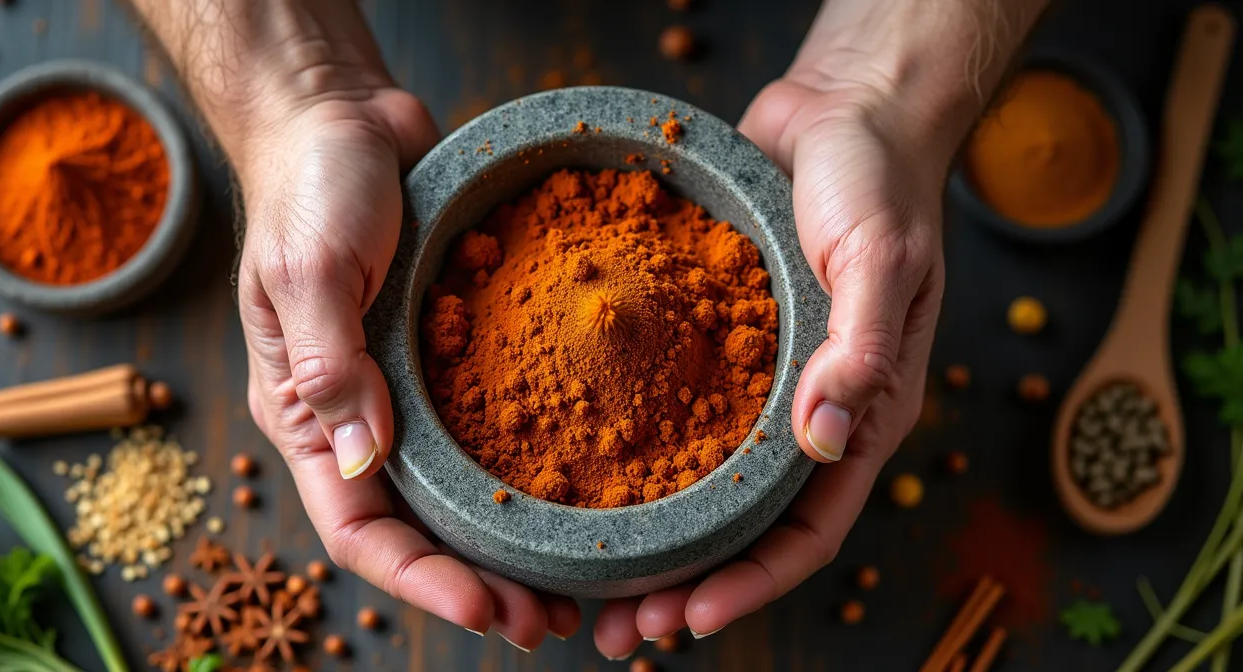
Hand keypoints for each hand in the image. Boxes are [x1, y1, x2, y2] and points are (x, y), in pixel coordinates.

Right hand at [236, 94, 581, 647]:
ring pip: (463, 493)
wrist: (344, 118)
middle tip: (549, 622)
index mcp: (306, 414)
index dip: (422, 580)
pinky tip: (591, 487)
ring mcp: (410, 389)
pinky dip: (533, 466)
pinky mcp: (456, 356)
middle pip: (420, 529)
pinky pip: (493, 425)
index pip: (360, 528)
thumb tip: (358, 456)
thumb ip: (328, 357)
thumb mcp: (309, 265)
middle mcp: (361, 417)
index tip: (487, 609)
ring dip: (514, 543)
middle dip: (479, 583)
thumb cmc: (310, 184)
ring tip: (578, 585)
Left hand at [590, 75, 945, 655]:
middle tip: (617, 631)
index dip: (748, 583)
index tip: (686, 618)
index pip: (806, 529)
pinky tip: (571, 465)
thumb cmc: (879, 181)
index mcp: (859, 414)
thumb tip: (827, 441)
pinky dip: (628, 447)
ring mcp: (756, 384)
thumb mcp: (881, 257)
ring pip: (699, 483)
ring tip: (585, 578)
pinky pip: (668, 408)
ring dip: (649, 537)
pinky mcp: (711, 343)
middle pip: (742, 526)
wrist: (845, 113)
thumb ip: (860, 347)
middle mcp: (803, 414)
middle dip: (684, 584)